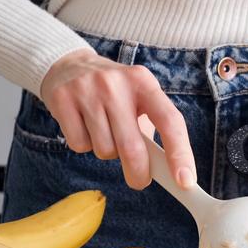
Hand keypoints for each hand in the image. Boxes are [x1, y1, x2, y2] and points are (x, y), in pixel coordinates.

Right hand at [40, 49, 196, 189]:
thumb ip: (152, 131)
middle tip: (140, 180)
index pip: (170, 121)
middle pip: (132, 147)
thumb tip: (165, 171)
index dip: (180, 153)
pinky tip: (84, 126)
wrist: (70, 66)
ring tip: (104, 131)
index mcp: (144, 82)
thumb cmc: (115, 93)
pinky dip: (84, 145)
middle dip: (139, 173)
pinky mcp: (62, 98)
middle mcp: (116, 83)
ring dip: (108, 152)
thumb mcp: (139, 100)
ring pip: (105, 150)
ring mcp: (87, 89)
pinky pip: (80, 145)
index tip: (186, 181)